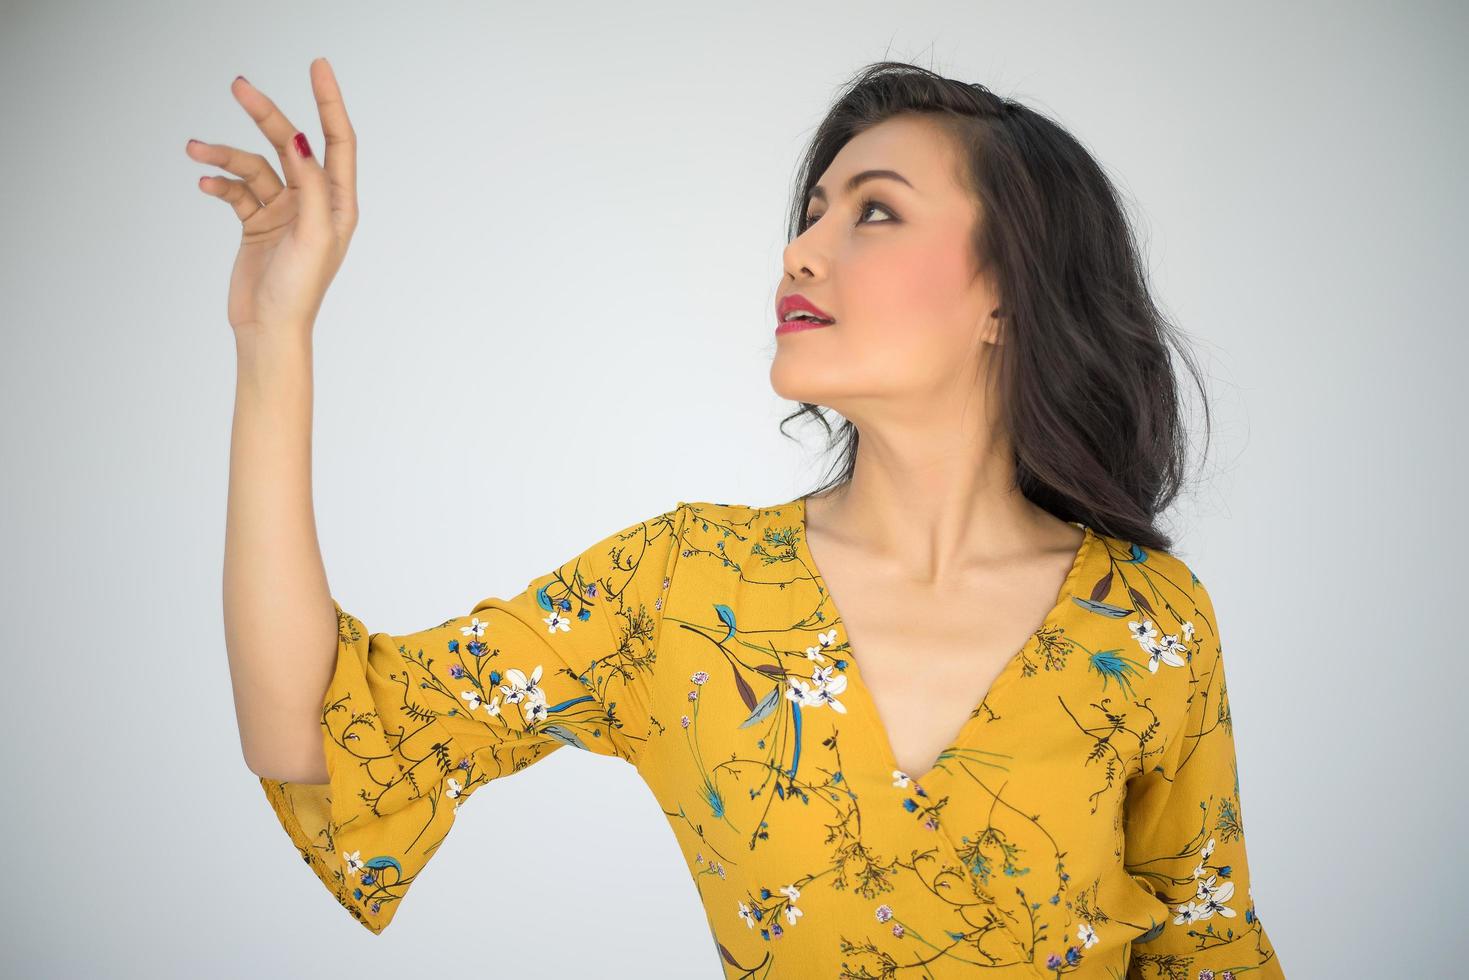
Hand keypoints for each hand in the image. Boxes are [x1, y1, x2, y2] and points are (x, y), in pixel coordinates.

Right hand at [188, 58, 357, 337]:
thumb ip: (310, 185)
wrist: (268, 329)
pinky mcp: (256, 222)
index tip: (318, 66)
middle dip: (265, 115)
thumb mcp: (312, 234)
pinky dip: (220, 183)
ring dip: (225, 156)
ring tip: (195, 149)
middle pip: (290, 144)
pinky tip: (204, 183)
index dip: (329, 102)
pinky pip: (236, 190)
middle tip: (239, 86)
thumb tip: (302, 141)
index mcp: (338, 204)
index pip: (337, 141)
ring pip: (254, 166)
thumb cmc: (299, 291)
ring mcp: (283, 211)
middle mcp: (313, 202)